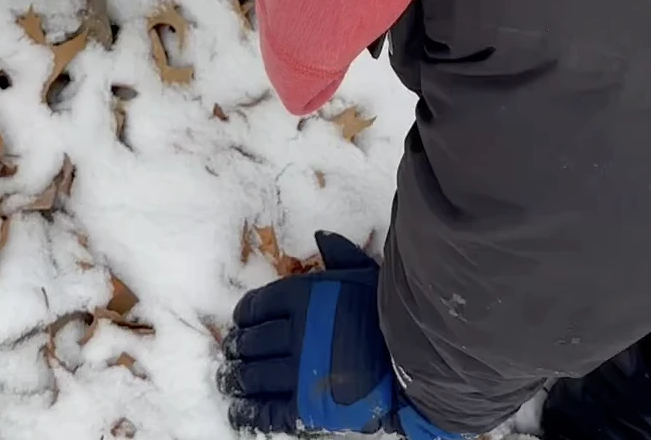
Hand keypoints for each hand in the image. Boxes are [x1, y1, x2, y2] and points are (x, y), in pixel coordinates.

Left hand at [220, 233, 470, 438]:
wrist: (421, 362)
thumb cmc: (395, 316)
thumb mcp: (369, 275)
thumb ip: (341, 257)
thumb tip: (322, 237)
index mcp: (304, 299)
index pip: (257, 307)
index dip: (244, 317)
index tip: (240, 324)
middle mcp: (296, 334)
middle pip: (252, 343)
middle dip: (237, 349)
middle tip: (231, 353)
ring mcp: (300, 373)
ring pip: (253, 376)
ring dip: (235, 378)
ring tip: (229, 379)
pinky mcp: (307, 408)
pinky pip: (265, 411)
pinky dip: (247, 412)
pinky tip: (238, 409)